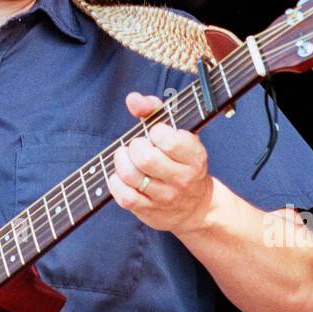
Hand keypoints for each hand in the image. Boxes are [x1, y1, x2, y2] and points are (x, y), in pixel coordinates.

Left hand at [109, 91, 213, 234]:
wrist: (196, 207)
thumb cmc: (181, 161)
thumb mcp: (178, 132)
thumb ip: (155, 109)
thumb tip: (133, 99)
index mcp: (194, 156)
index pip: (168, 140)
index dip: (155, 131)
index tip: (156, 133)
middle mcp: (182, 178)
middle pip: (145, 158)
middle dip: (134, 146)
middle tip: (138, 146)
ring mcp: (165, 197)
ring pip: (131, 176)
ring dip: (121, 161)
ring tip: (126, 158)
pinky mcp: (149, 212)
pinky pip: (124, 196)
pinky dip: (116, 182)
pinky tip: (121, 176)